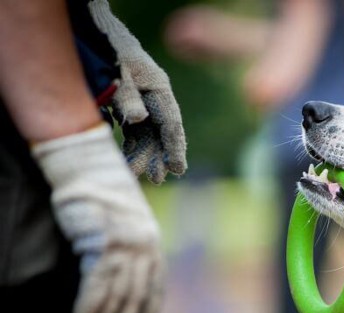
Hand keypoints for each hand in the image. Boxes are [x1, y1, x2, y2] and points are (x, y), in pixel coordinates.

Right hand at [31, 123, 163, 312]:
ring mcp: (128, 245)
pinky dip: (88, 311)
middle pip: (137, 297)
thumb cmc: (99, 196)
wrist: (86, 166)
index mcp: (154, 243)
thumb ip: (127, 252)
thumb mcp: (123, 226)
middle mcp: (147, 247)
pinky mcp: (105, 244)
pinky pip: (97, 288)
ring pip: (118, 297)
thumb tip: (119, 284)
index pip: (156, 289)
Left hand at [89, 0, 186, 184]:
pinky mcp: (131, 110)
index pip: (172, 124)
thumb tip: (137, 120)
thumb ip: (127, 95)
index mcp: (160, 90)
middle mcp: (156, 101)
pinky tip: (126, 161)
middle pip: (162, 134)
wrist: (96, 33)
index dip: (175, 148)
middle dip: (160, 157)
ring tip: (138, 176)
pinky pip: (135, 134)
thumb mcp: (118, 71)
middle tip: (157, 179)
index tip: (177, 169)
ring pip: (149, 137)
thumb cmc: (110, 51)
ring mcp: (145, 106)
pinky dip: (132, 148)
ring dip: (145, 156)